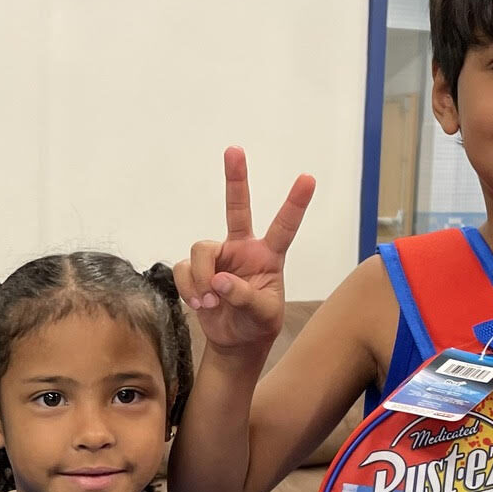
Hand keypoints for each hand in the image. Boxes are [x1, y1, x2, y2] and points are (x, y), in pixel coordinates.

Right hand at [173, 147, 314, 356]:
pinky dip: (189, 288)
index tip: (308, 178)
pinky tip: (200, 303)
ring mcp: (218, 257)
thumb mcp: (264, 314)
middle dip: (235, 178)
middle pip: (237, 207)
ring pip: (200, 249)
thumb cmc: (257, 324)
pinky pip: (184, 269)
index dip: (295, 203)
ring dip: (201, 278)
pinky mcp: (196, 269)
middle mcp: (243, 249)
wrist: (234, 342)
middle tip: (234, 150)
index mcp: (268, 256)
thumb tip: (219, 281)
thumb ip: (245, 297)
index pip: (284, 226)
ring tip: (210, 301)